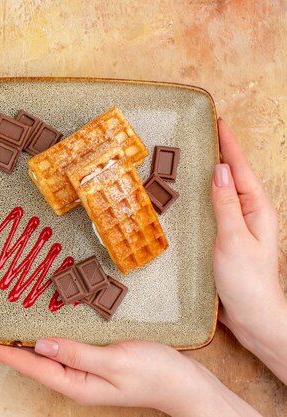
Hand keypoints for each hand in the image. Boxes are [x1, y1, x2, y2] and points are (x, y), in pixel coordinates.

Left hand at [0, 339, 260, 415]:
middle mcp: (76, 379)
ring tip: (6, 325)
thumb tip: (40, 344)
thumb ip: (77, 354)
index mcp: (76, 384)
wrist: (185, 382)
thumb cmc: (155, 373)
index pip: (32, 367)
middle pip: (35, 362)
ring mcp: (86, 370)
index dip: (6, 354)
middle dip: (11, 348)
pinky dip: (51, 335)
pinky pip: (66, 347)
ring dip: (28, 340)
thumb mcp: (115, 363)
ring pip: (49, 354)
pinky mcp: (96, 360)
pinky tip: (45, 323)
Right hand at [211, 119, 286, 381]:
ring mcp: (235, 227)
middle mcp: (247, 214)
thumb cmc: (247, 280)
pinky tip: (185, 198)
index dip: (228, 145)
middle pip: (230, 177)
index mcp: (256, 209)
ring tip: (188, 160)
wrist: (252, 317)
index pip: (239, 169)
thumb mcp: (234, 239)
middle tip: (198, 135)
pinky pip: (210, 212)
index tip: (217, 121)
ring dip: (205, 176)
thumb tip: (219, 169)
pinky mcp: (222, 240)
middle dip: (217, 154)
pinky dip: (199, 199)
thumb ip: (226, 204)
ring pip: (218, 194)